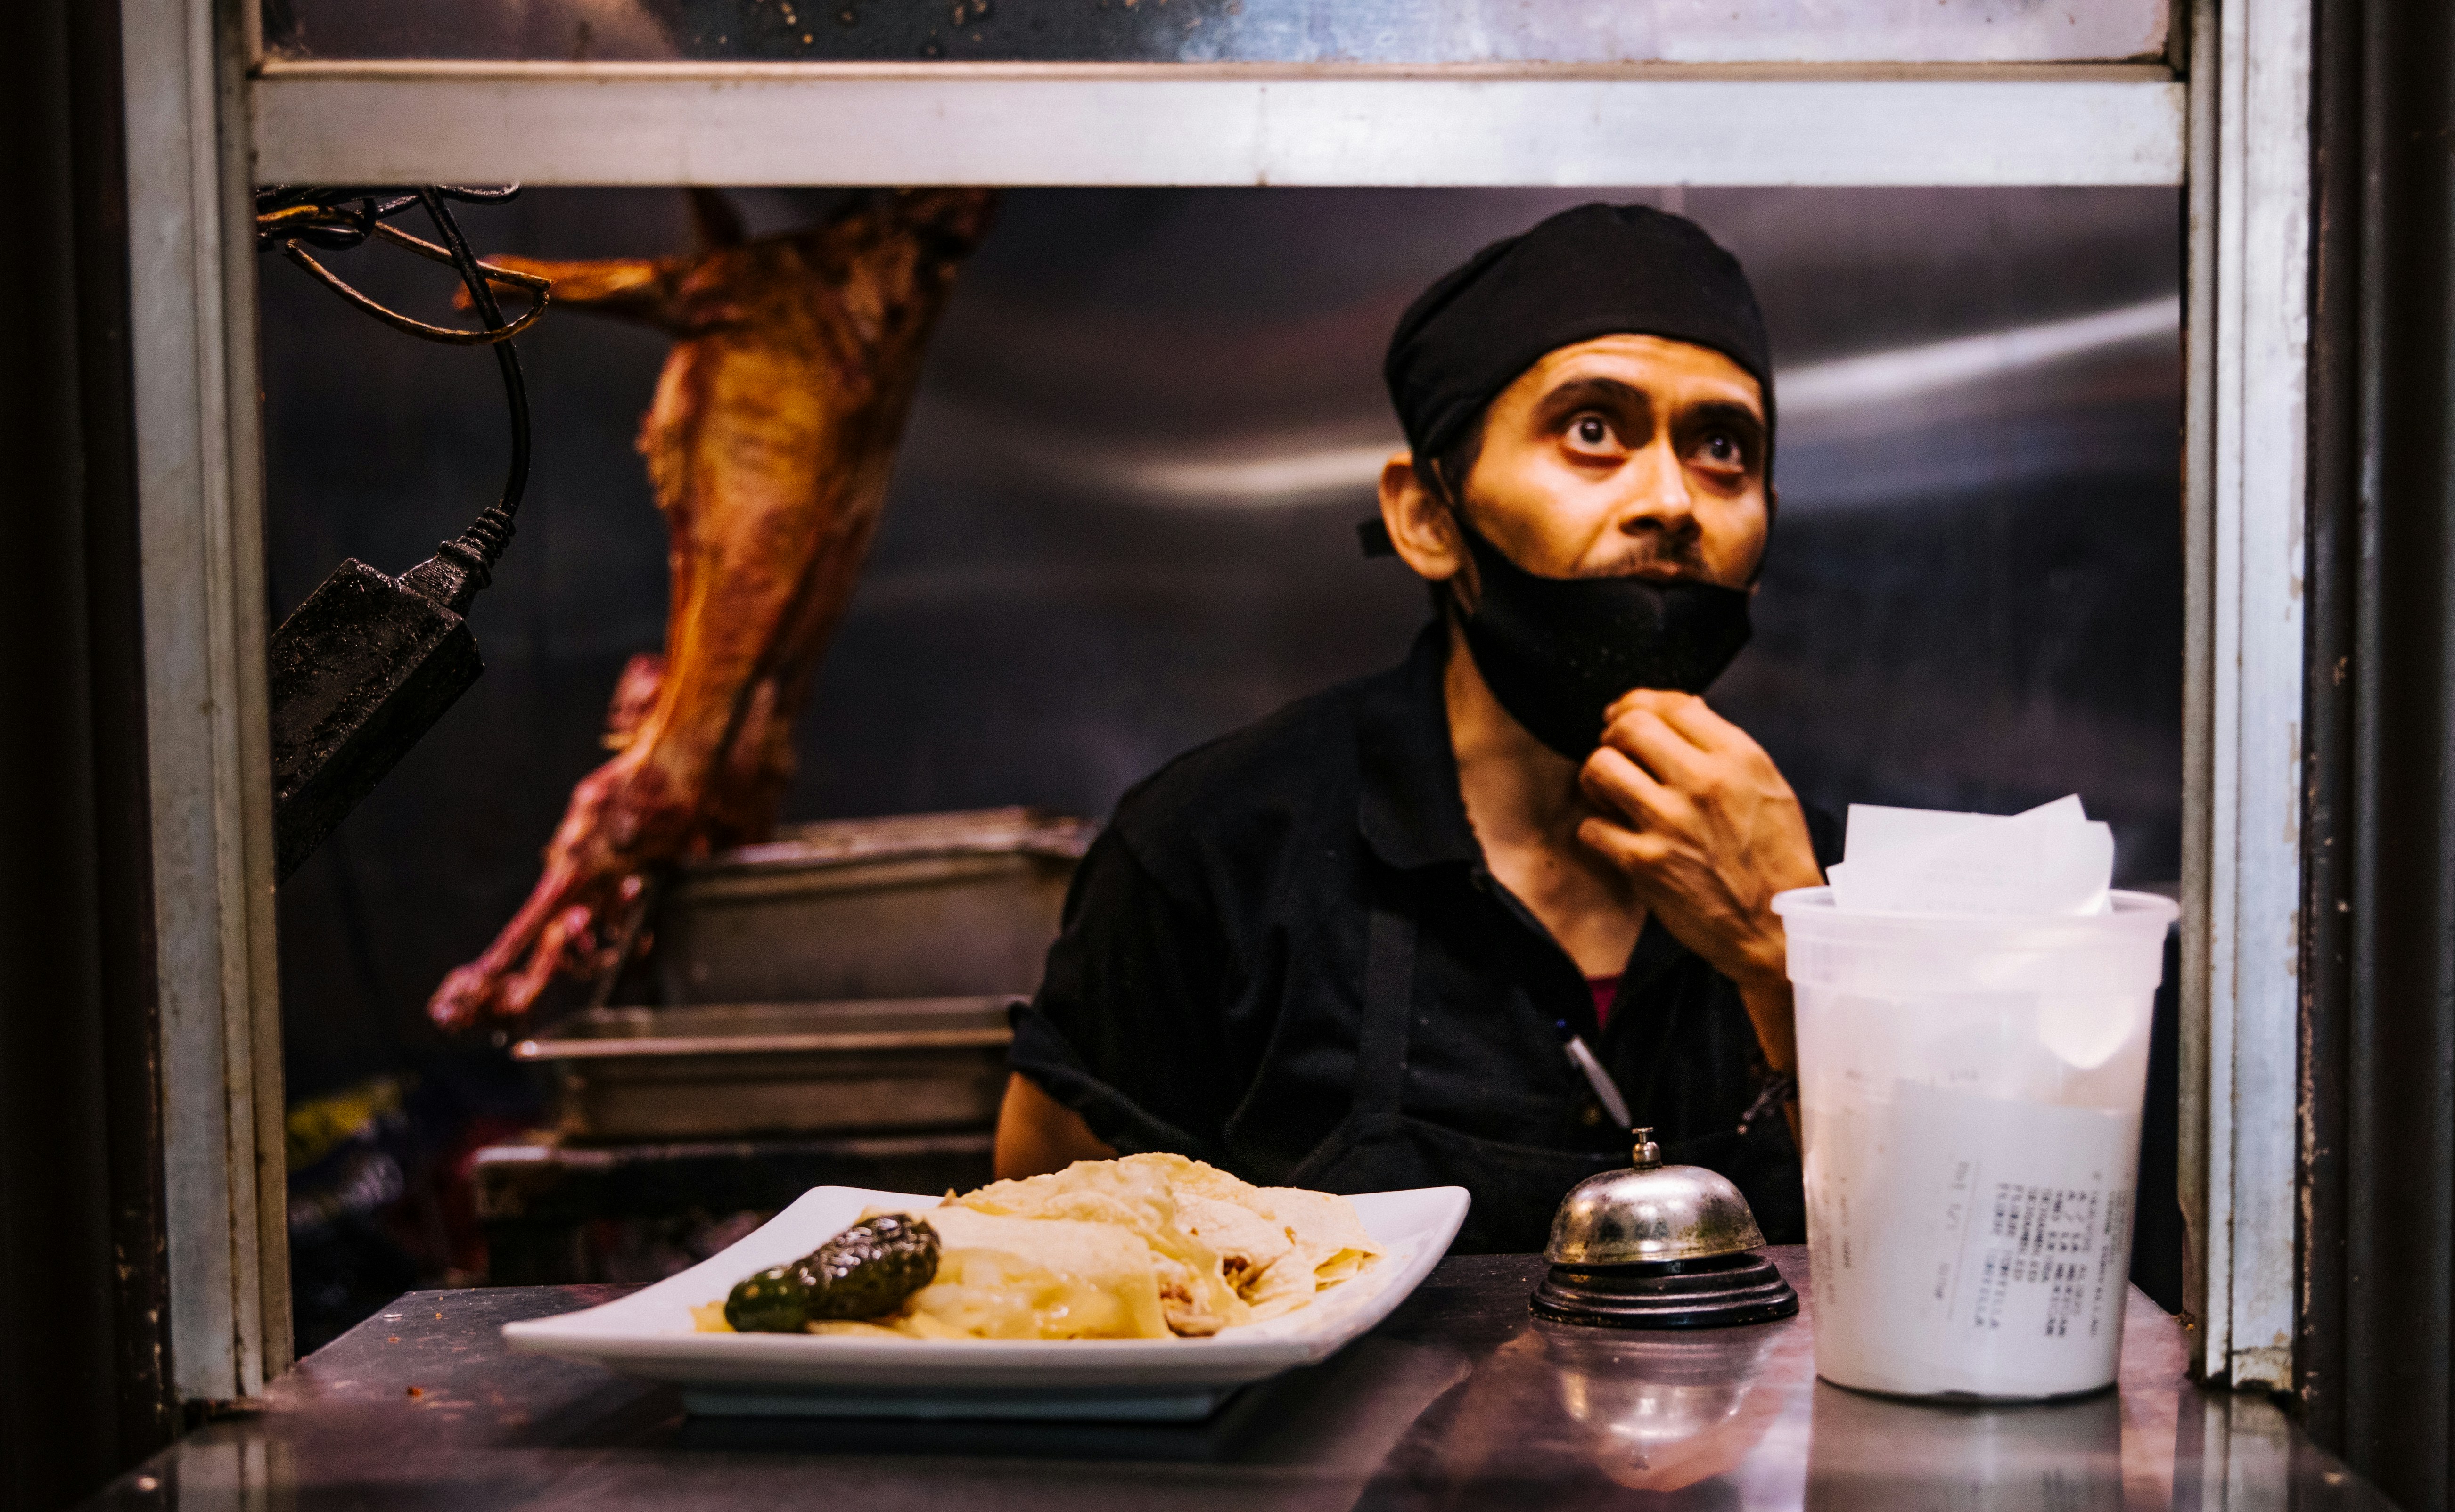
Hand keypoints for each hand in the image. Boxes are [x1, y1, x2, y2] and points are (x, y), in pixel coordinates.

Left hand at [1574, 690, 1822, 1001]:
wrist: (1779, 927)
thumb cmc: (1774, 856)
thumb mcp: (1768, 786)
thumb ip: (1725, 747)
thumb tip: (1683, 707)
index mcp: (1738, 757)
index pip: (1672, 705)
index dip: (1640, 705)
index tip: (1627, 717)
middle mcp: (1704, 782)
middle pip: (1628, 726)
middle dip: (1613, 735)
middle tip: (1616, 753)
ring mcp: (1671, 822)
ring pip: (1599, 768)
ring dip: (1597, 779)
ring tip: (1611, 794)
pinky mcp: (1645, 863)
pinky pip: (1592, 827)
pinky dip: (1597, 831)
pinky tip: (1615, 838)